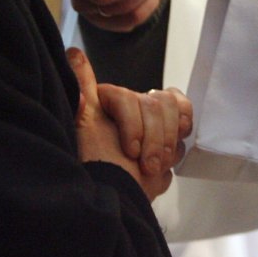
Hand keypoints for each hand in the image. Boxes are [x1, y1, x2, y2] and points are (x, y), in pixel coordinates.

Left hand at [68, 47, 191, 200]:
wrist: (119, 203)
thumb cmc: (99, 167)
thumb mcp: (85, 127)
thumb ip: (83, 88)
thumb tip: (73, 53)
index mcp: (111, 102)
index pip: (131, 97)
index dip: (134, 125)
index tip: (130, 151)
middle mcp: (131, 107)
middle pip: (156, 103)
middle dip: (155, 139)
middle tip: (147, 166)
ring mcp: (151, 121)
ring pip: (174, 110)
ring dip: (167, 142)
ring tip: (156, 166)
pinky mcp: (167, 135)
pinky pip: (185, 115)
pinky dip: (183, 125)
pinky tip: (177, 138)